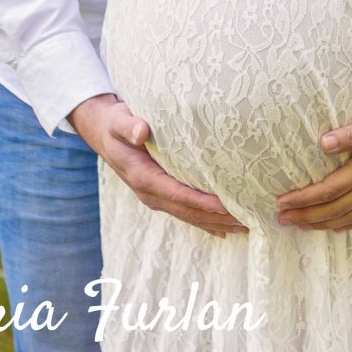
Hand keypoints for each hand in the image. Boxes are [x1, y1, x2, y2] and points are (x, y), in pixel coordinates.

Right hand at [69, 94, 247, 238]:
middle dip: (218, 217)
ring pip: (190, 216)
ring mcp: (155, 198)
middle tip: (249, 218)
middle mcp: (150, 194)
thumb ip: (130, 126)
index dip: (203, 202)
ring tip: (245, 226)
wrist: (103, 134)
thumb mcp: (119, 121)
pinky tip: (225, 230)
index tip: (228, 205)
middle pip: (189, 211)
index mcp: (143, 178)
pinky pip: (186, 213)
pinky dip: (206, 222)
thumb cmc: (115, 125)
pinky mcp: (160, 196)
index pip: (179, 194)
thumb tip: (142, 131)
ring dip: (217, 223)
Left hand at [274, 99, 351, 232]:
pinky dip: (348, 225)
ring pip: (348, 217)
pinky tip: (337, 227)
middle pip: (333, 209)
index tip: (281, 201)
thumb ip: (351, 134)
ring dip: (322, 223)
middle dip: (305, 216)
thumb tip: (322, 143)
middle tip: (281, 219)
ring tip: (301, 226)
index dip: (303, 198)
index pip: (327, 190)